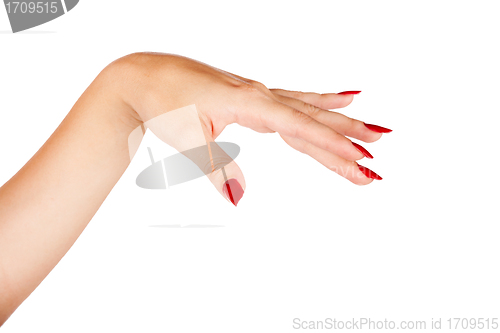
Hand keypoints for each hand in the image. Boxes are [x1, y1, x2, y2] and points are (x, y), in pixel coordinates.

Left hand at [114, 53, 390, 204]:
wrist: (144, 78)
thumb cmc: (163, 102)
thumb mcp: (186, 139)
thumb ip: (215, 169)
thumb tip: (238, 199)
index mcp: (250, 102)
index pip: (300, 127)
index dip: (331, 146)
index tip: (360, 161)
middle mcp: (261, 95)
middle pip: (313, 120)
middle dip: (346, 139)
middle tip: (378, 156)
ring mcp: (260, 96)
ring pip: (310, 111)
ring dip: (342, 123)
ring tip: (375, 130)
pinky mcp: (255, 100)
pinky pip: (297, 102)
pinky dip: (321, 103)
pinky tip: (341, 99)